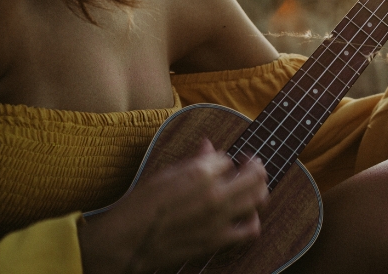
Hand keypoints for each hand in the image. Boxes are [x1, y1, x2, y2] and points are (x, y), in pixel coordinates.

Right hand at [79, 139, 268, 273]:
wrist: (127, 241)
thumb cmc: (140, 205)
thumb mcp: (166, 173)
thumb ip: (193, 160)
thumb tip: (208, 146)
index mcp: (200, 173)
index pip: (227, 158)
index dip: (224, 159)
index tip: (221, 162)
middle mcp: (215, 194)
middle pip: (254, 175)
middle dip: (255, 166)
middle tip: (251, 164)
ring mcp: (219, 219)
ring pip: (258, 199)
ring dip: (260, 189)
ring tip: (254, 187)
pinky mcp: (218, 241)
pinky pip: (250, 230)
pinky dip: (254, 220)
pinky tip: (247, 215)